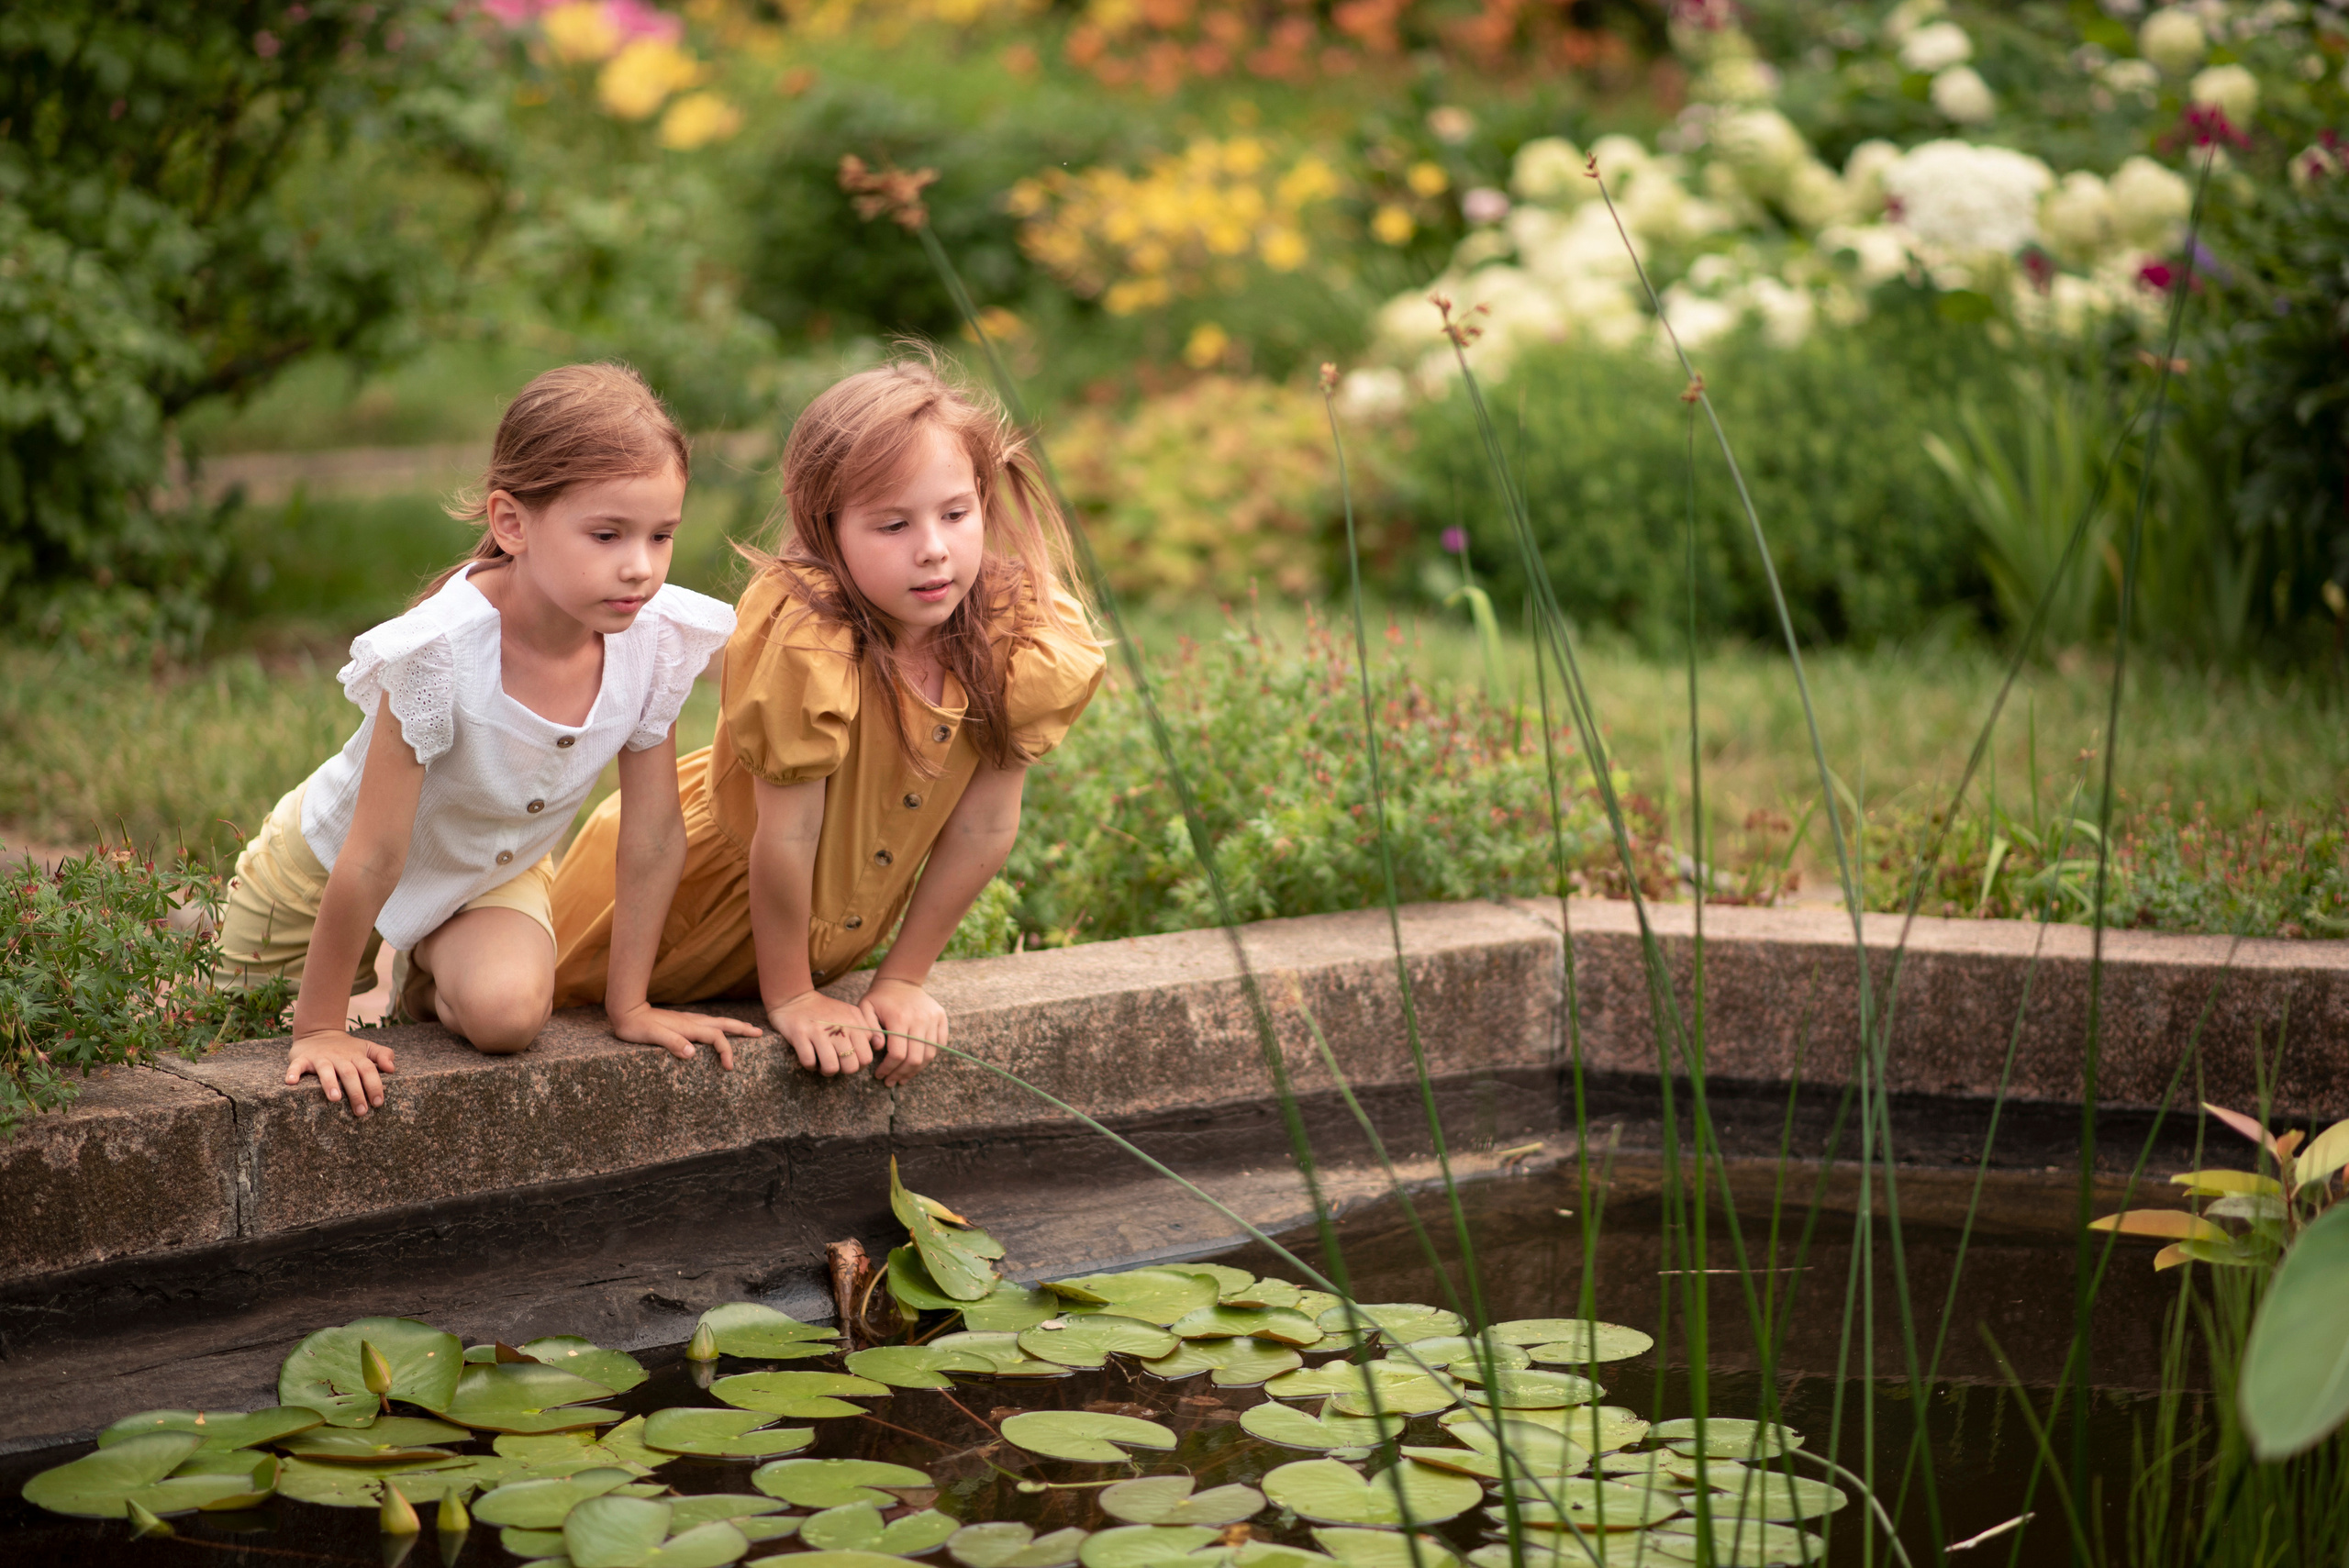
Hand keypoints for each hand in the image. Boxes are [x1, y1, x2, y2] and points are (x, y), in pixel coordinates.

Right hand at [287, 1030, 396, 1116]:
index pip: (368, 1070)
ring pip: (325, 1070)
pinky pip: (296, 1066)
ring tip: (335, 1099)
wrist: (319, 1031)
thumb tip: (392, 1068)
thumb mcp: (366, 1048)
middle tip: (361, 1111)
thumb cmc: (346, 1048)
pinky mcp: (302, 1059)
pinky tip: (290, 1082)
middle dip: (356, 1092)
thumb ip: (383, 1055)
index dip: (374, 1085)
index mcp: (356, 1056)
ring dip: (330, 1083)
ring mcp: (320, 1058)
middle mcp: (339, 1057)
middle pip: (349, 1073)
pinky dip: (293, 1073)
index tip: (378, 1102)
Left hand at [610, 1004, 762, 1067]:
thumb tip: (692, 1054)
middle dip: (742, 1029)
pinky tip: (719, 1029)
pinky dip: (721, 1026)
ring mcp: (688, 1020)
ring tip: (748, 1029)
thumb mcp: (653, 1036)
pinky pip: (709, 1024)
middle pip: (723, 1024)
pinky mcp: (683, 1021)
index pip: (716, 1038)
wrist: (627, 1012)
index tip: (729, 1067)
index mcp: (688, 1027)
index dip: (726, 1051)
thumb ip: (672, 1043)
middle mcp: (692, 1022)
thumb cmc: (638, 1027)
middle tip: (760, 1032)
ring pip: (717, 1022)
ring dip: (734, 1026)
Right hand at [767, 989, 877, 1075]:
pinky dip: (810, 1065)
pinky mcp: (800, 1035)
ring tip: (822, 1063)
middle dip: (843, 1070)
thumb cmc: (826, 1011)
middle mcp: (838, 1028)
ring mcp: (819, 1032)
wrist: (796, 999)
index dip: (859, 1064)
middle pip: (850, 1066)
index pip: (866, 1057)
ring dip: (826, 1071)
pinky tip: (810, 1058)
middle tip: (836, 1063)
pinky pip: (809, 1062)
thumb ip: (866, 1028)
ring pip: (831, 1068)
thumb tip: (876, 1046)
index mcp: (853, 1024)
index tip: (850, 1060)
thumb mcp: (850, 1013)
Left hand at [860, 977, 942, 1086]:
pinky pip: (940, 1045)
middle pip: (915, 1058)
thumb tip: (879, 1047)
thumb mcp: (865, 1008)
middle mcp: (920, 1019)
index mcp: (899, 1018)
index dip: (888, 1068)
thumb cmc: (879, 998)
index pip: (898, 1054)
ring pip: (929, 1055)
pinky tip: (916, 1064)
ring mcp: (933, 1018)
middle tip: (890, 1081)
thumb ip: (869, 1029)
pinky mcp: (941, 1018)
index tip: (879, 1075)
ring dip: (916, 1070)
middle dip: (901, 1074)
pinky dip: (929, 1058)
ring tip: (903, 1077)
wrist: (901, 980)